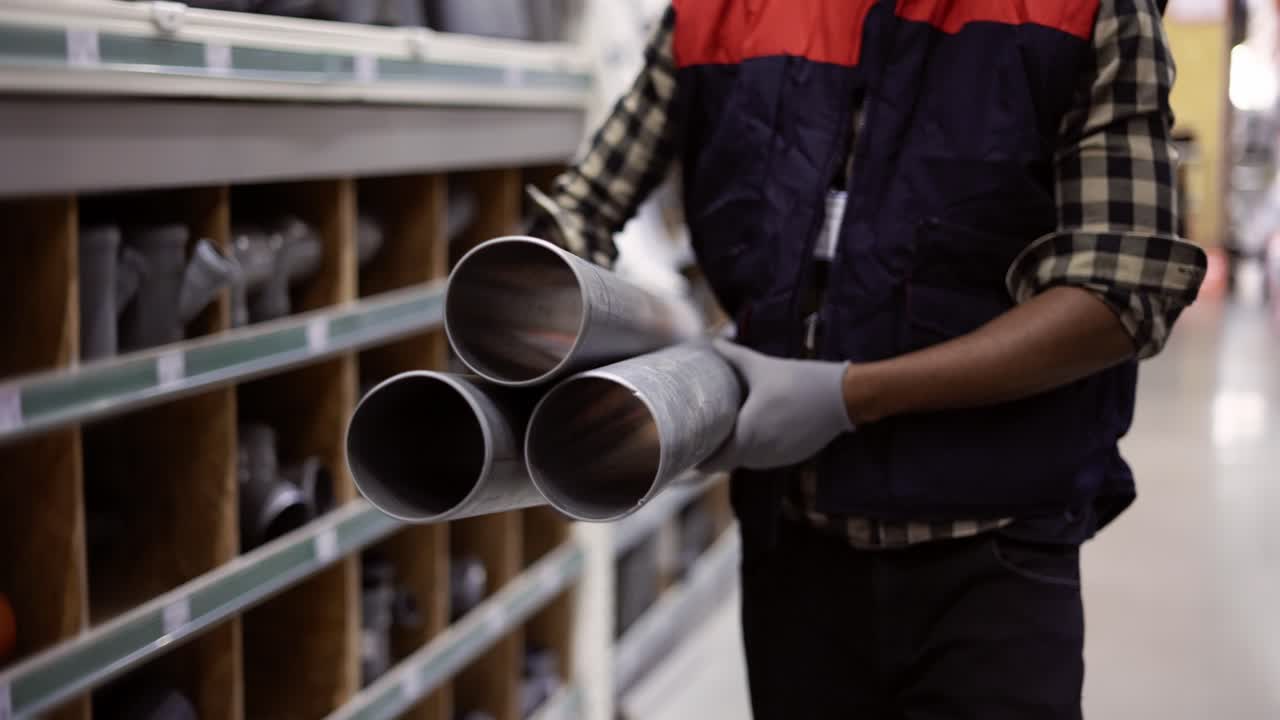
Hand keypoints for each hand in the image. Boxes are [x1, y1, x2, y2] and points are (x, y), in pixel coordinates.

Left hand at [700, 339, 854, 471]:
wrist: (843, 397)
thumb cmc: (799, 381)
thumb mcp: (763, 367)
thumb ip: (734, 356)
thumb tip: (714, 341)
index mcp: (747, 436)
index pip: (714, 462)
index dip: (699, 458)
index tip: (689, 447)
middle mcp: (760, 455)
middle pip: (728, 462)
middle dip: (715, 451)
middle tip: (703, 434)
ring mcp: (777, 459)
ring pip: (747, 461)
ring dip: (737, 450)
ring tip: (725, 432)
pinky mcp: (792, 457)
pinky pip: (765, 457)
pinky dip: (757, 448)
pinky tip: (755, 432)